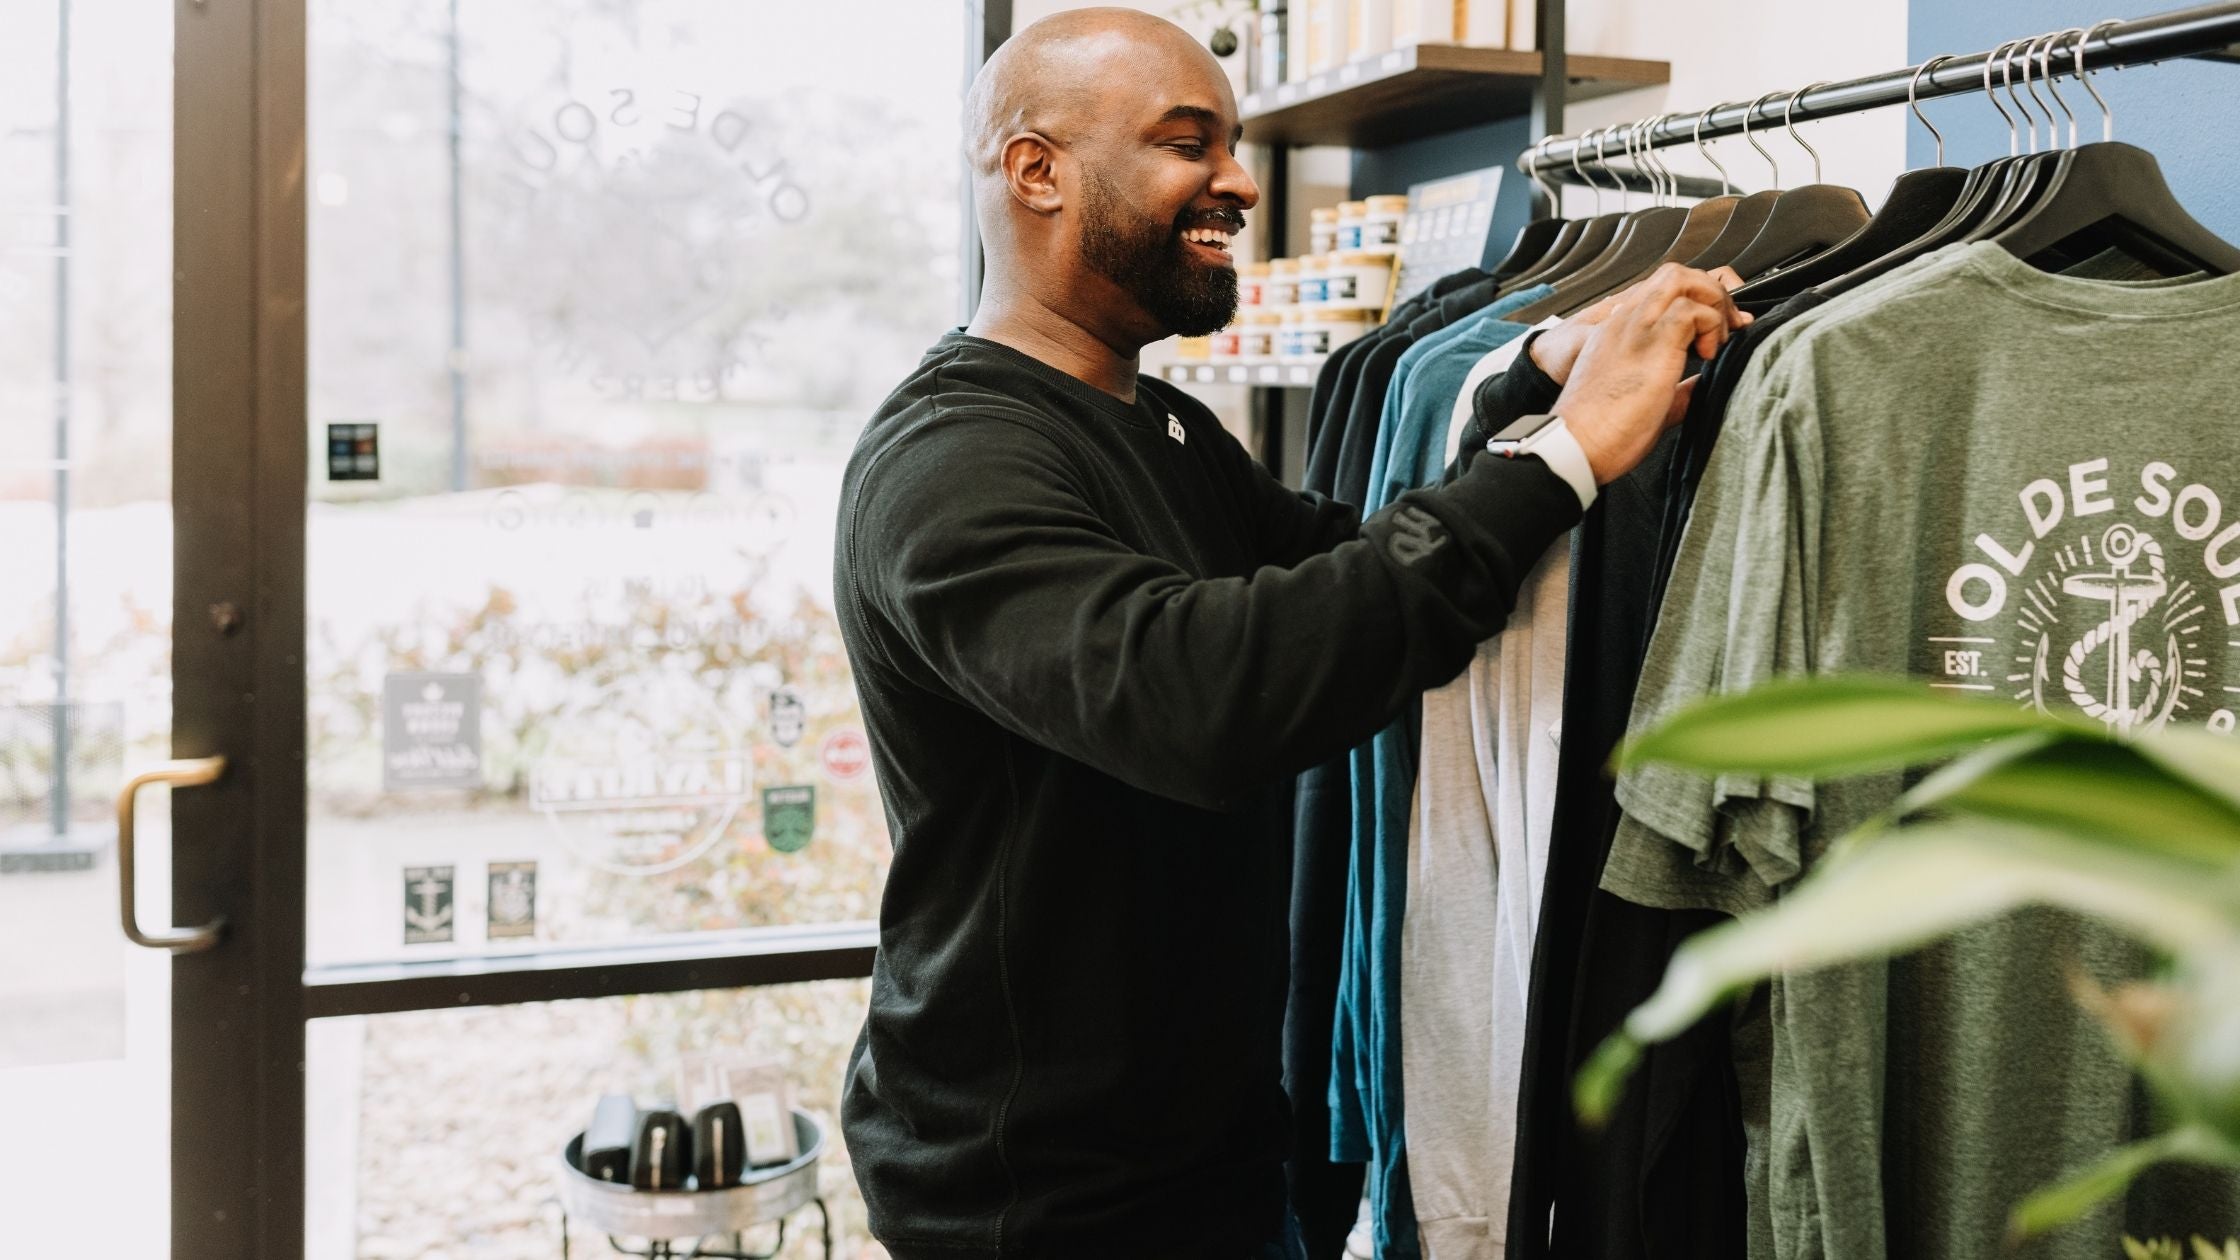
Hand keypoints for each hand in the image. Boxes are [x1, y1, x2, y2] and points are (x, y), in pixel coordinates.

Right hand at [1552, 265, 1750, 484]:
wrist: (1576, 443)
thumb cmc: (1601, 430)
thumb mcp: (1647, 400)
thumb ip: (1677, 388)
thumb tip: (1701, 386)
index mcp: (1621, 332)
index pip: (1664, 292)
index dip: (1698, 301)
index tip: (1717, 329)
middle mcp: (1627, 321)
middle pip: (1677, 274)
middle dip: (1712, 292)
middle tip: (1727, 326)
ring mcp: (1637, 327)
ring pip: (1685, 280)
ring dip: (1713, 304)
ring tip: (1717, 339)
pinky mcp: (1652, 342)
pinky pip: (1693, 310)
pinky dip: (1711, 326)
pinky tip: (1707, 354)